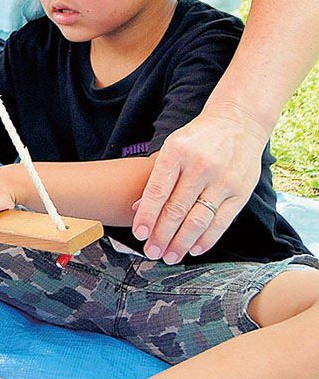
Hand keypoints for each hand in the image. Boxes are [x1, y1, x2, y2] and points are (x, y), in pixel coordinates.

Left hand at [131, 104, 268, 263]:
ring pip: (198, 219)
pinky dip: (206, 239)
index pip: (157, 191)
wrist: (239, 122)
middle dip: (162, 235)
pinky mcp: (241, 192)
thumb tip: (138, 209)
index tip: (139, 235)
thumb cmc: (197, 139)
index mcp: (176, 153)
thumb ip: (157, 178)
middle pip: (177, 210)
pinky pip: (222, 221)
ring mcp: (223, 180)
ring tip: (169, 256)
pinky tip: (194, 249)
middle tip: (151, 252)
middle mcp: (200, 167)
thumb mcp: (172, 148)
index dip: (147, 216)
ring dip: (182, 242)